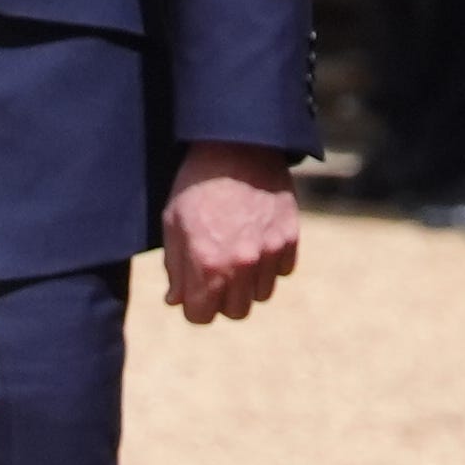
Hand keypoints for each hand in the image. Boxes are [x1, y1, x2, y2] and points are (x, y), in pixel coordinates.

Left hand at [159, 141, 298, 323]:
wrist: (237, 149)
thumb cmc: (196, 186)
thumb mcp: (173, 224)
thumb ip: (176, 268)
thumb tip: (177, 301)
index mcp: (207, 263)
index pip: (202, 316)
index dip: (194, 307)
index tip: (193, 295)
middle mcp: (242, 263)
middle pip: (235, 312)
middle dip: (221, 300)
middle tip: (213, 277)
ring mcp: (270, 252)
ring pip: (261, 295)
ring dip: (247, 284)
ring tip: (234, 256)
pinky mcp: (291, 238)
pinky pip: (283, 271)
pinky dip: (270, 264)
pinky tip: (256, 242)